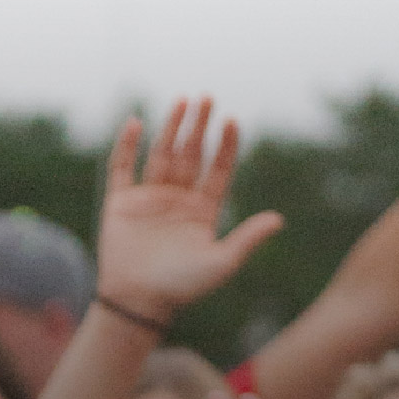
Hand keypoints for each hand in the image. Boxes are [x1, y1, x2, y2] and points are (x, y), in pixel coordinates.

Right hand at [94, 98, 282, 320]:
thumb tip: (278, 219)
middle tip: (206, 97)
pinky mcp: (120, 203)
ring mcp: (148, 199)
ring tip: (181, 100)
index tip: (232, 122)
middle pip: (191, 154)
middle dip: (198, 126)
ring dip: (171, 127)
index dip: (226, 146)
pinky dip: (126, 146)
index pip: (218, 169)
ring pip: (161, 154)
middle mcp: (177, 200)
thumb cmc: (182, 287)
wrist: (138, 301)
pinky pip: (121, 168)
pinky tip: (135, 122)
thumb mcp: (222, 262)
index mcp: (203, 211)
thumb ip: (247, 238)